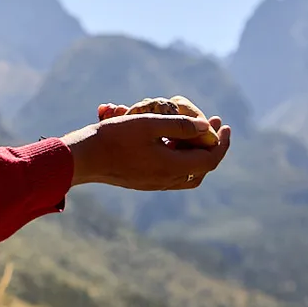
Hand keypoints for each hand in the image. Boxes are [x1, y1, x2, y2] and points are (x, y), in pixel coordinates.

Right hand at [61, 111, 230, 190]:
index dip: (221, 142)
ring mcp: (153, 182)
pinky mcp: (141, 180)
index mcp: (171, 167)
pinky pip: (169, 171)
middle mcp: (166, 180)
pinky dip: (176, 156)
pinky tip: (166, 139)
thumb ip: (179, 125)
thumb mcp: (148, 124)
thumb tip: (205, 127)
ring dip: (192, 152)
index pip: (210, 159)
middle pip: (200, 169)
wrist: (83, 157)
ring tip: (191, 131)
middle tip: (211, 125)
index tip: (224, 124)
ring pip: (185, 172)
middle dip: (209, 147)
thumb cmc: (114, 138)